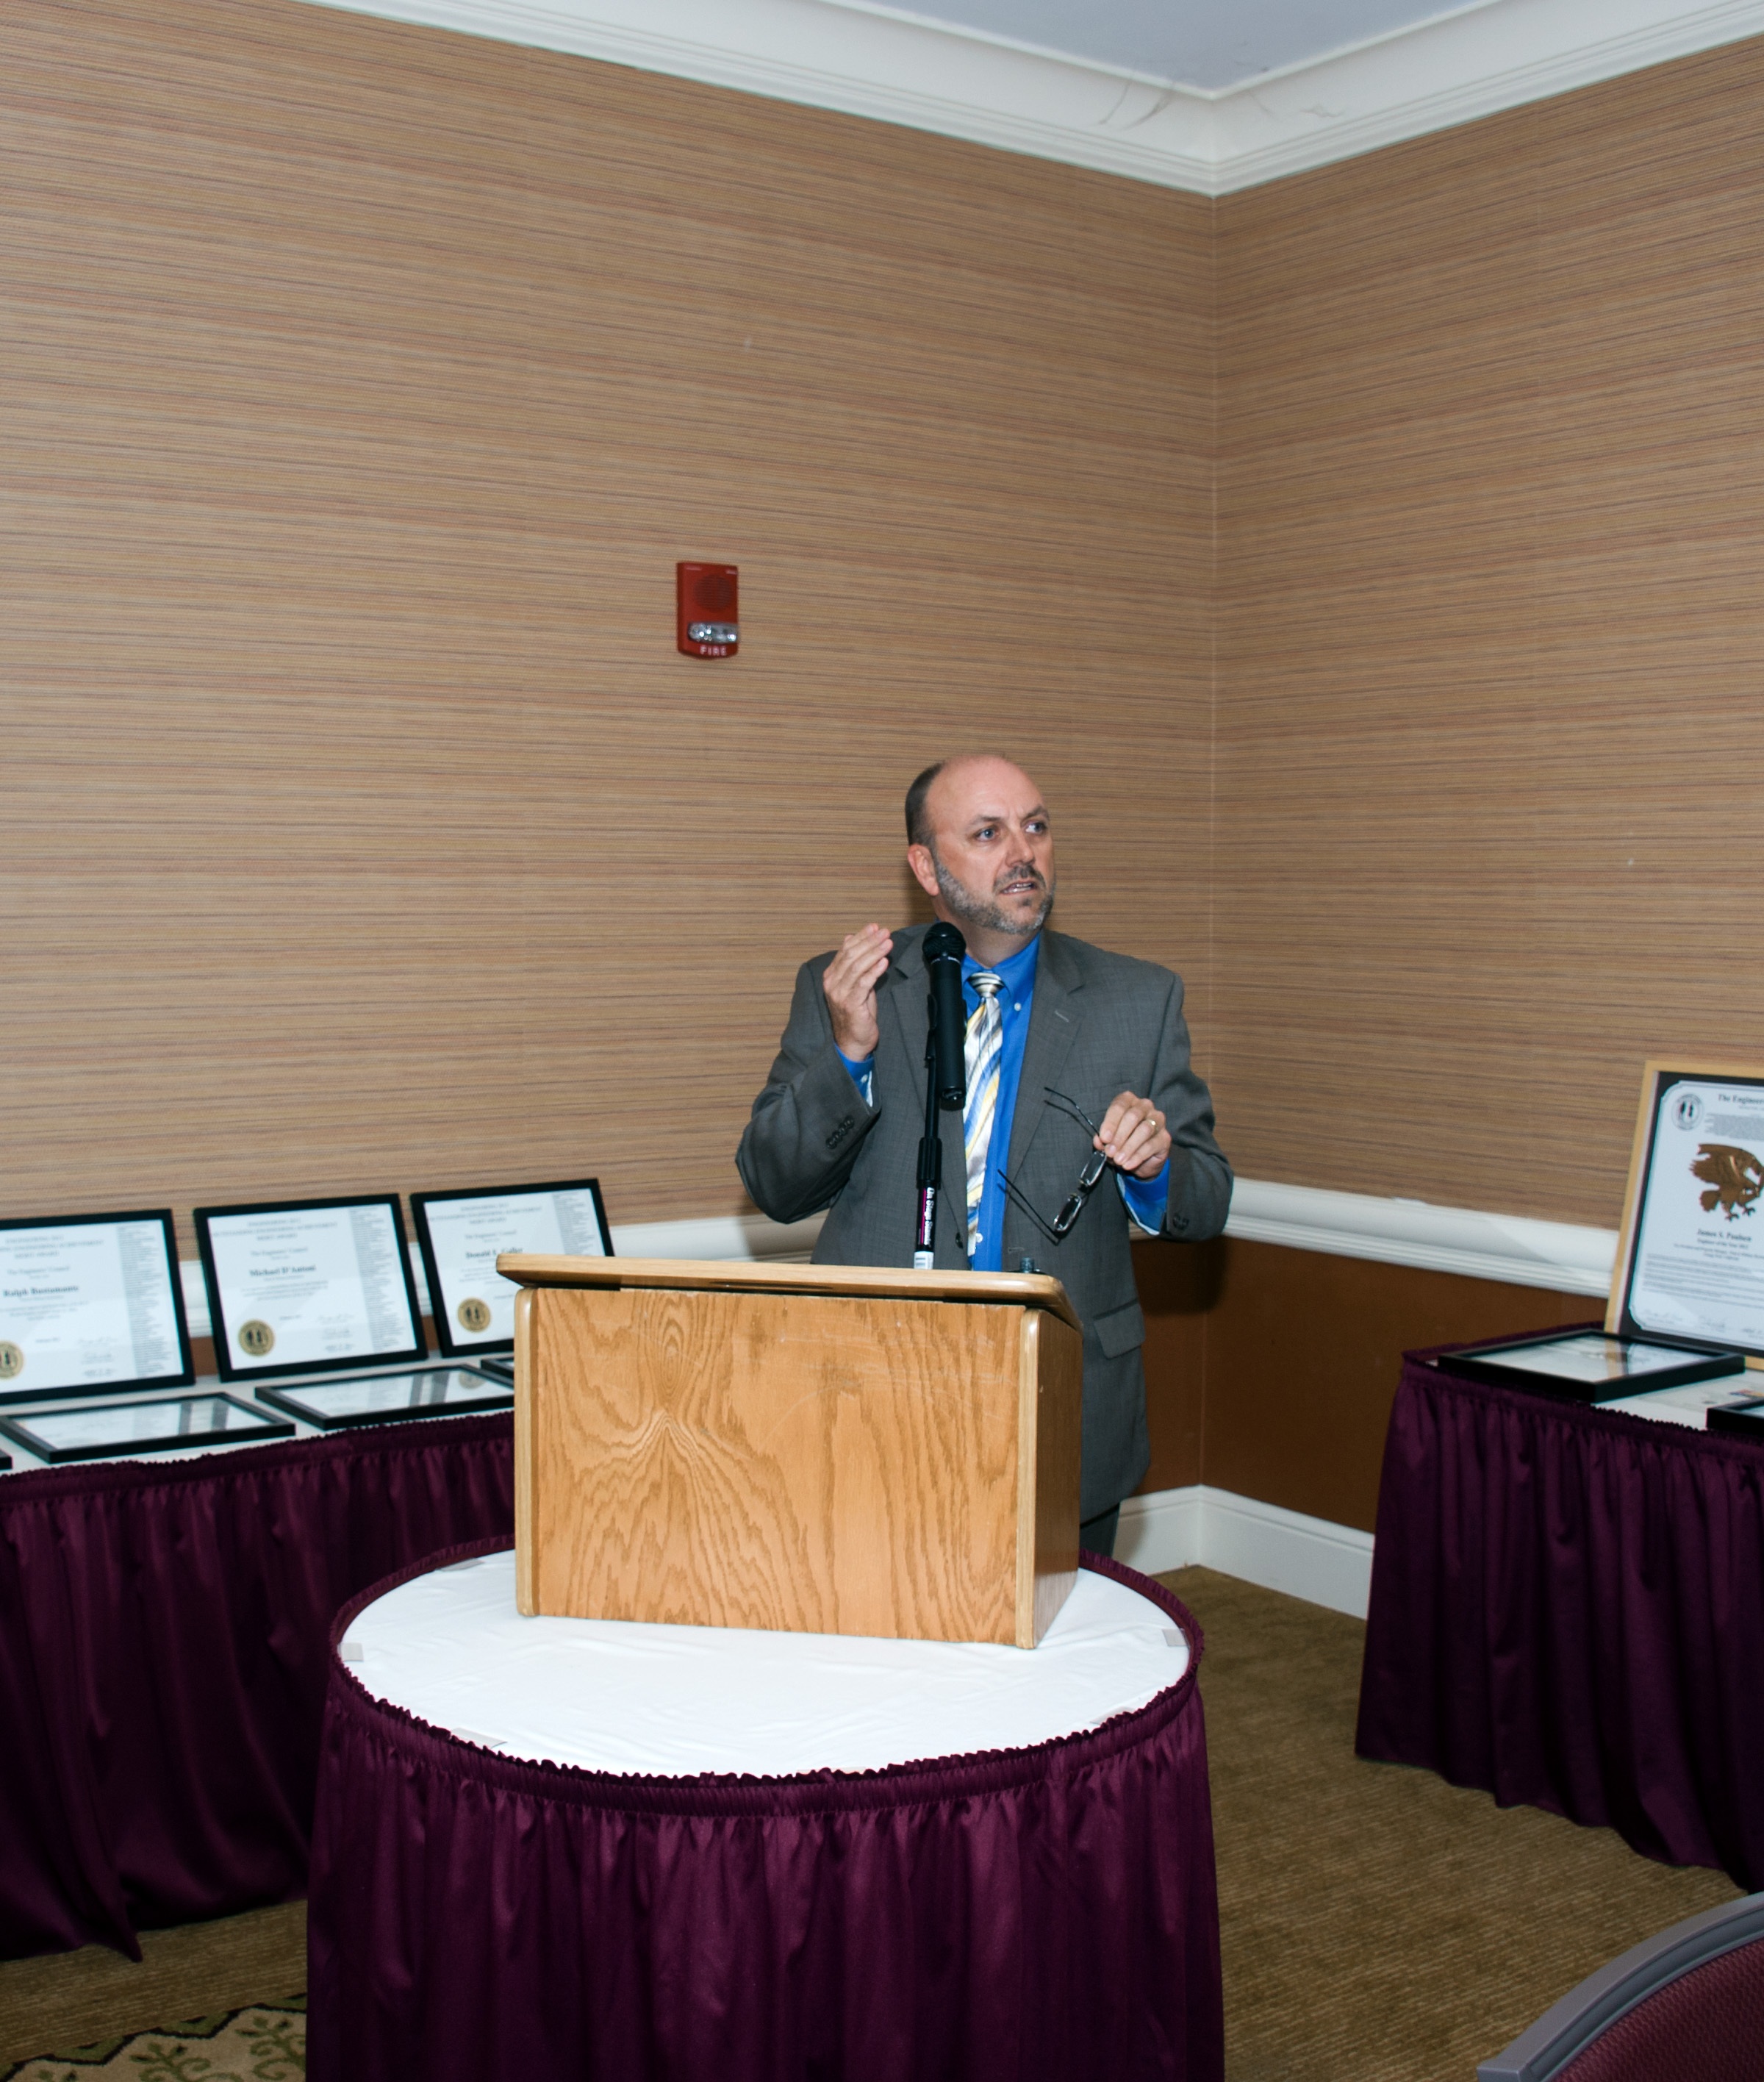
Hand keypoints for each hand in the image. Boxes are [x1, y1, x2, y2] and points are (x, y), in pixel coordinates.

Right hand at [822, 925, 892, 1059]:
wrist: (853, 1041)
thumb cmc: (857, 1012)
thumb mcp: (856, 985)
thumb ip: (854, 964)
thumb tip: (850, 938)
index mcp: (831, 976)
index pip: (845, 950)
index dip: (861, 937)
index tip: (875, 927)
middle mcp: (832, 983)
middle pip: (851, 956)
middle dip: (869, 941)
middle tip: (885, 932)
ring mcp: (839, 994)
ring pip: (857, 967)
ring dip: (874, 952)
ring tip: (888, 943)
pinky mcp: (851, 1004)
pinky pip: (863, 983)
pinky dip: (874, 971)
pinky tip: (884, 962)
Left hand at [1096, 1091, 1169, 1180]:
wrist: (1141, 1161)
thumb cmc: (1123, 1143)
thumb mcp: (1109, 1141)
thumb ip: (1103, 1140)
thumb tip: (1099, 1141)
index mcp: (1128, 1101)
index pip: (1119, 1106)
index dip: (1111, 1123)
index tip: (1104, 1138)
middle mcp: (1145, 1106)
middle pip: (1132, 1116)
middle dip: (1119, 1136)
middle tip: (1110, 1152)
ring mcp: (1158, 1120)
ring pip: (1144, 1130)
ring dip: (1128, 1147)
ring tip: (1118, 1160)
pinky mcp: (1165, 1137)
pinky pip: (1151, 1145)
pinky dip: (1137, 1156)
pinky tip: (1128, 1164)